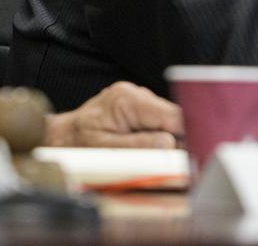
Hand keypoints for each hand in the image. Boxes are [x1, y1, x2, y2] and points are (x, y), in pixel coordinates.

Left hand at [44, 81, 183, 147]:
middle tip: (175, 164)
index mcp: (127, 101)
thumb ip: (138, 147)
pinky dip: (156, 136)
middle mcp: (134, 93)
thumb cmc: (79, 144)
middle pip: (173, 117)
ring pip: (167, 120)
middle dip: (176, 140)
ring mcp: (136, 97)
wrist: (62, 137)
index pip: (171, 115)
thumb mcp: (106, 151)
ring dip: (165, 139)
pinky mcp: (137, 105)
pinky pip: (156, 121)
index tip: (195, 155)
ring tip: (148, 156)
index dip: (187, 135)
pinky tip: (144, 148)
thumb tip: (169, 144)